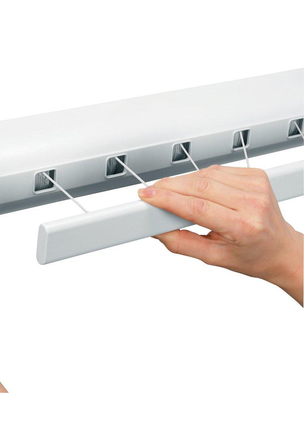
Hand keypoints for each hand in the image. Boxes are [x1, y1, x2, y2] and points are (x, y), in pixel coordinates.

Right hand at [138, 165, 302, 304]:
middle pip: (198, 186)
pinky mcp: (254, 175)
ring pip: (205, 174)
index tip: (147, 196)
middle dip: (169, 187)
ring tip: (173, 194)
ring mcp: (255, 185)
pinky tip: (196, 189)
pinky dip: (199, 177)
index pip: (196, 206)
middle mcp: (252, 202)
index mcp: (244, 226)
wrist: (281, 249)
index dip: (166, 199)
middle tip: (151, 193)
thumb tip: (157, 229)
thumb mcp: (212, 258)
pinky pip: (216, 170)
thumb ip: (180, 243)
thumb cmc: (252, 256)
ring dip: (182, 182)